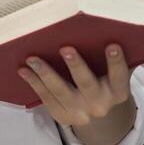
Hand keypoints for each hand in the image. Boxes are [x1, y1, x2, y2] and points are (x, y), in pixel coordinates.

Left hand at [17, 43, 133, 131]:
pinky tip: (24, 70)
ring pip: (61, 91)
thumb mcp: (115, 75)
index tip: (112, 45)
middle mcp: (100, 104)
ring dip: (45, 73)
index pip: (119, 76)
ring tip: (32, 59)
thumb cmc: (106, 82)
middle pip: (87, 83)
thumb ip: (116, 60)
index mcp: (117, 92)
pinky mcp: (62, 116)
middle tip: (65, 49)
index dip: (116, 62)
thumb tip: (112, 29)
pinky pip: (46, 97)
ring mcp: (80, 112)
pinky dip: (34, 83)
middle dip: (76, 66)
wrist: (96, 115)